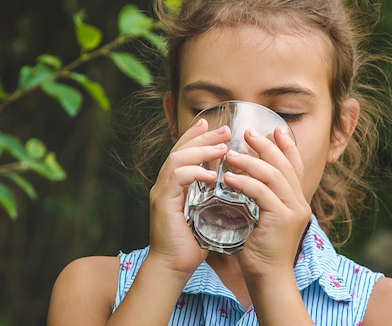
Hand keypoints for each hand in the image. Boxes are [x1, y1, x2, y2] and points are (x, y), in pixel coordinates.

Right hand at [148, 119, 230, 275]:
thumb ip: (211, 196)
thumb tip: (230, 183)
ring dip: (201, 150)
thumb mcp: (205, 213)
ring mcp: (161, 192)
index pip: (183, 152)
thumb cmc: (191, 243)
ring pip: (177, 159)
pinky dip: (194, 172)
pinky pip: (177, 178)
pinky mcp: (162, 203)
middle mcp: (164, 184)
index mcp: (173, 185)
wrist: (173, 267)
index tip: (215, 126)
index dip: (197, 136)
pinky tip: (211, 174)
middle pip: (180, 149)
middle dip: (203, 137)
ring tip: (222, 147)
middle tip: (225, 129)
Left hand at [222, 126, 310, 279]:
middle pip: (285, 165)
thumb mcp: (262, 218)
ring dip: (251, 162)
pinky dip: (245, 182)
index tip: (273, 129)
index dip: (286, 146)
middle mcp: (299, 202)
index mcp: (296, 200)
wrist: (268, 277)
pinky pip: (262, 193)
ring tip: (231, 154)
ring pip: (274, 175)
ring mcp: (293, 210)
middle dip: (266, 146)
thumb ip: (260, 198)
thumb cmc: (260, 249)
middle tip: (247, 133)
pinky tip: (229, 178)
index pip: (294, 166)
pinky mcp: (282, 219)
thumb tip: (243, 177)